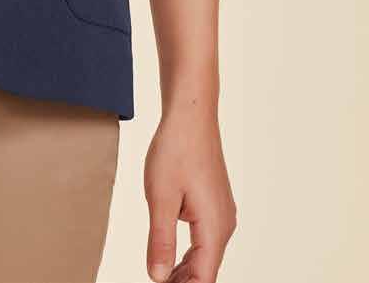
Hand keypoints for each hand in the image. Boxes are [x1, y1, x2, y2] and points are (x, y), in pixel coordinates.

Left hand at [144, 107, 236, 280]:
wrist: (191, 116)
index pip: (203, 278)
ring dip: (184, 271)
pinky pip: (204, 239)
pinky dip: (188, 253)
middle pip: (206, 270)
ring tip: (161, 278)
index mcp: (214, 227)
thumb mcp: (160, 198)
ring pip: (205, 255)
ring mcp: (221, 213)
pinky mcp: (215, 203)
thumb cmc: (176, 149)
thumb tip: (158, 277)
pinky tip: (170, 256)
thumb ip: (160, 241)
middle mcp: (223, 224)